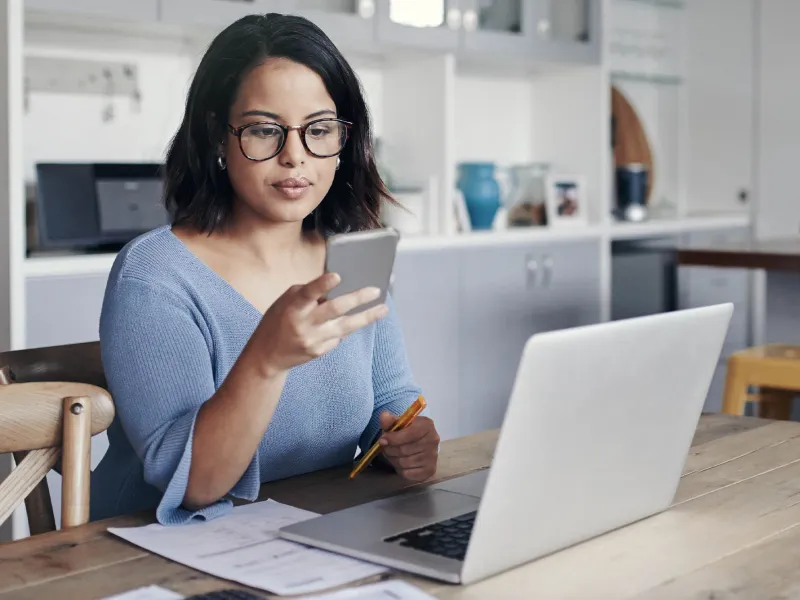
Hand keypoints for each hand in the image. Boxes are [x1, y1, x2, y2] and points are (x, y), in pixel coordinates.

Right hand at [254, 272, 387, 374]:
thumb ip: (308, 294)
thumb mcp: (286, 302)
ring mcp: (313, 340)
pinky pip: (339, 337)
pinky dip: (345, 328)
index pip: (307, 294)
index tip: (337, 276)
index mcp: (292, 308)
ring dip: (366, 317)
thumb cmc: (278, 321)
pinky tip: (352, 322)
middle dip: (357, 299)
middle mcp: (304, 325)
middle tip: (375, 290)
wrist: (267, 356)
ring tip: (383, 309)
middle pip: (334, 310)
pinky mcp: (320, 352)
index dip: (321, 285)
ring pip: (345, 327)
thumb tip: (334, 285)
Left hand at [378, 411, 439, 481]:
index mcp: (427, 425)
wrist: (420, 443)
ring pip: (404, 463)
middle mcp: (433, 440)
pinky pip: (408, 474)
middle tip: (386, 448)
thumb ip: (390, 420)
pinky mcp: (430, 470)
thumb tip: (384, 416)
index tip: (382, 440)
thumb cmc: (407, 432)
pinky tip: (401, 463)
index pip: (410, 434)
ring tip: (393, 455)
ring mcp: (433, 457)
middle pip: (404, 450)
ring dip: (393, 460)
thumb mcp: (399, 423)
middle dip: (390, 450)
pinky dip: (400, 470)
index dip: (393, 438)